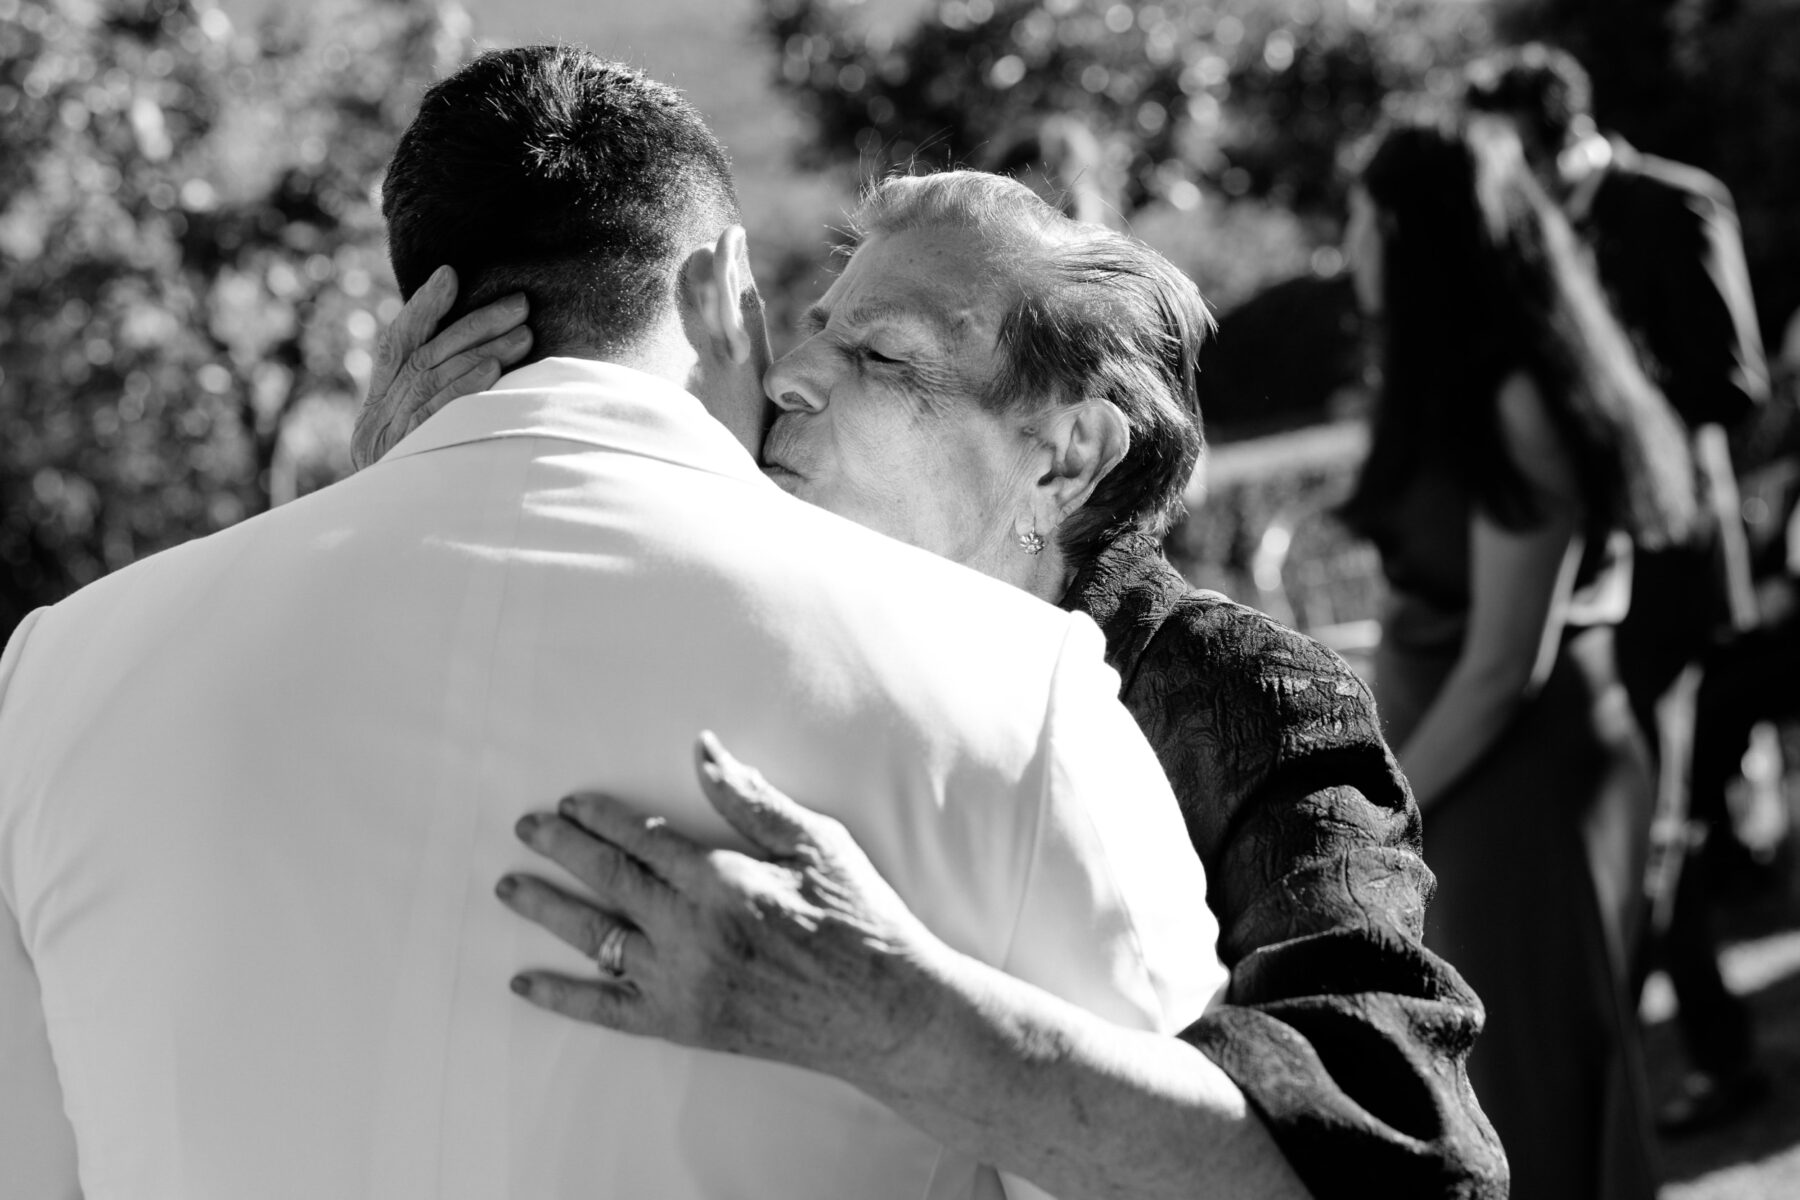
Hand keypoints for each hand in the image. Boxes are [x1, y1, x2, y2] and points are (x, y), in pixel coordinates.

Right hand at [351, 266, 534, 469]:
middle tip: (519, 305)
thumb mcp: (423, 444)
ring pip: (433, 380)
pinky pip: (437, 413)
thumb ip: (436, 402)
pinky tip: (495, 368)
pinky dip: (467, 386)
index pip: (395, 348)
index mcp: (375, 414)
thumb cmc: (429, 489)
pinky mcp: (406, 461)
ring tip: (523, 334)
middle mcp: (374, 425)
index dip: (422, 308)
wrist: (403, 567)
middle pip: (425, 358)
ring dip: (482, 351)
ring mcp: (388, 444)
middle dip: (474, 326)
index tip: (451, 274)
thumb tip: (483, 354)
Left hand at [497, 732, 946, 1081]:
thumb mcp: (817, 844)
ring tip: (509, 886)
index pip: (643, 839)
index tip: (570, 800)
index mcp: (724, 881)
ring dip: (548, 909)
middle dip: (561, 848)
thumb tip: (704, 751)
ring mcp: (683, 982)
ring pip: (595, 938)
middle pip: (609, 880)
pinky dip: (561, 996)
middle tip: (525, 826)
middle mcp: (692, 932)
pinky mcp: (683, 1025)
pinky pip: (605, 1011)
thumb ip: (753, 800)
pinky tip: (524, 980)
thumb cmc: (860, 919)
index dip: (601, 817)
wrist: (883, 1011)